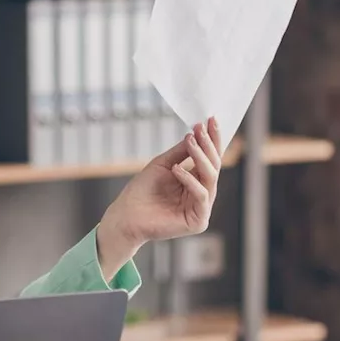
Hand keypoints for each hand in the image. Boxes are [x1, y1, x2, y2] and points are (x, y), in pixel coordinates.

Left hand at [97, 118, 223, 277]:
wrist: (125, 215)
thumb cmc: (141, 191)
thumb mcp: (163, 165)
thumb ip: (182, 152)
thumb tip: (196, 132)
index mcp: (196, 181)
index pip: (209, 158)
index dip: (211, 139)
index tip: (210, 119)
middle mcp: (202, 194)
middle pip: (214, 166)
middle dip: (209, 145)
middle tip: (202, 128)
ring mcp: (202, 208)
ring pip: (210, 178)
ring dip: (200, 157)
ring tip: (190, 142)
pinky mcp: (198, 221)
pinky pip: (201, 195)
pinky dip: (190, 180)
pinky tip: (177, 169)